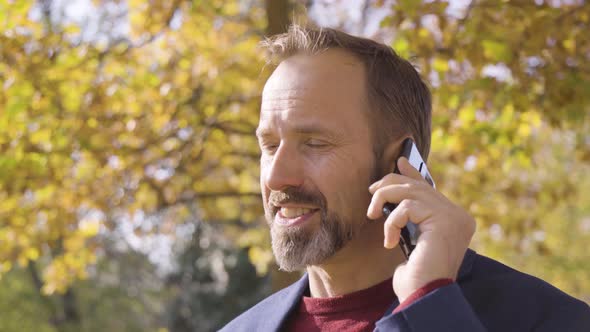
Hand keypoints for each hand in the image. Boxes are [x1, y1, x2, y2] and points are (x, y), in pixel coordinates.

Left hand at [367, 157, 475, 301]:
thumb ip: (410, 216)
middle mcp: (458, 215)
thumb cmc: (416, 276)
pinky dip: (392, 222)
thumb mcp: (411, 240)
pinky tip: (391, 242)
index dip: (413, 172)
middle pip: (418, 185)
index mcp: (455, 219)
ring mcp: (453, 216)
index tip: (399, 161)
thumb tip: (398, 194)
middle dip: (390, 184)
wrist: (423, 296)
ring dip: (384, 200)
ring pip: (409, 191)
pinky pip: (406, 207)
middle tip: (371, 193)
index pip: (431, 187)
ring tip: (373, 216)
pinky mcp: (443, 220)